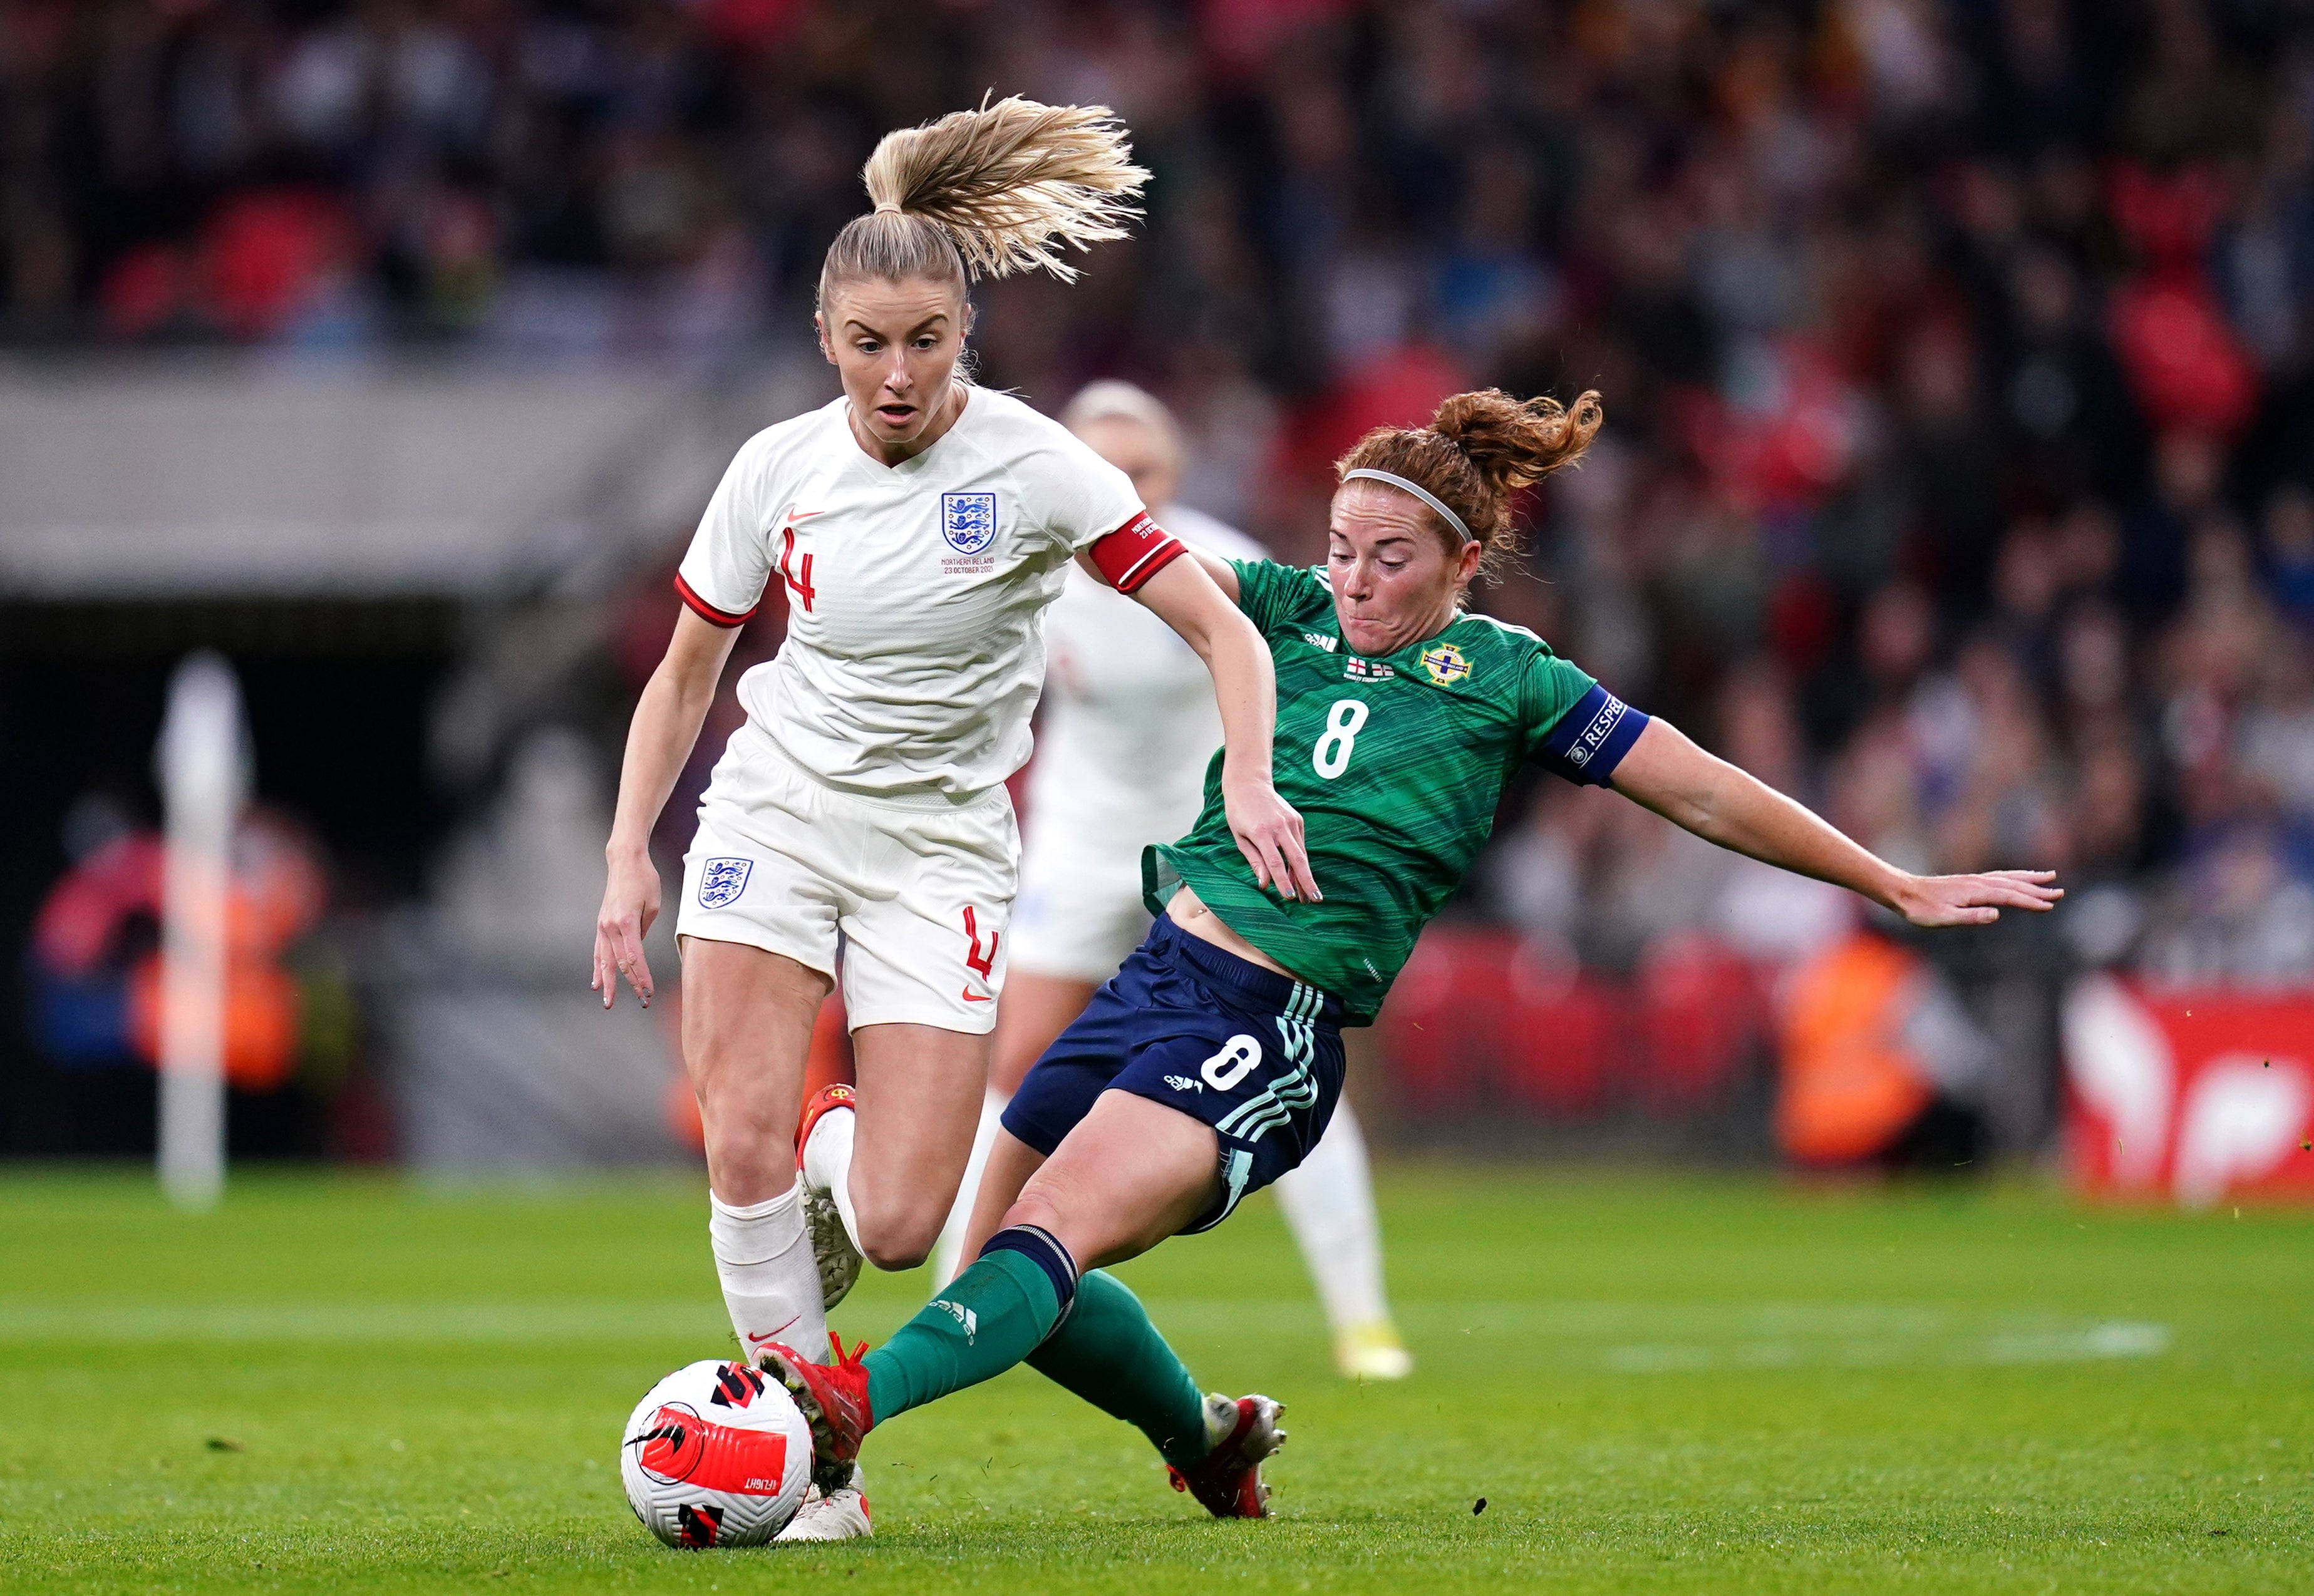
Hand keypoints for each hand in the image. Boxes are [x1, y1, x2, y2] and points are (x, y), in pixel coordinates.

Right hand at [593, 845, 662, 1007]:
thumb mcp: (654, 905)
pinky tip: (597, 984)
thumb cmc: (645, 880)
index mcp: (627, 922)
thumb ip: (645, 929)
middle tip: (641, 1002)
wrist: (625, 861)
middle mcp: (611, 927)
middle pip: (620, 963)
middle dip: (631, 984)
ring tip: (609, 1003)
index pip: (634, 958)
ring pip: (605, 961)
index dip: (642, 977)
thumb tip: (638, 948)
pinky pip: (597, 952)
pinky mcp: (601, 925)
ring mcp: (603, 926)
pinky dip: (597, 969)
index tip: (649, 992)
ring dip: (609, 983)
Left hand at [1222, 772, 1320, 902]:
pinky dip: (1300, 860)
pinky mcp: (1297, 819)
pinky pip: (1300, 844)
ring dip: (1305, 875)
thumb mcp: (1240, 837)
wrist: (1249, 784)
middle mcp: (1279, 826)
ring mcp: (1291, 821)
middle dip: (1307, 881)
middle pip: (1297, 858)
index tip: (1290, 897)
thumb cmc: (1238, 813)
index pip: (1275, 862)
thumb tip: (1264, 883)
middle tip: (1315, 900)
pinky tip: (1300, 875)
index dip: (1283, 881)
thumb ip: (1254, 860)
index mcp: (1261, 832)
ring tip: (1308, 895)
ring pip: (1302, 853)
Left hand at [1889, 869, 2060, 927]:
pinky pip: (1998, 877)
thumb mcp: (1944, 918)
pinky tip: (2017, 879)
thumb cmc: (1921, 909)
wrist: (1902, 892)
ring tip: (2049, 877)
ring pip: (2008, 878)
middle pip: (2013, 885)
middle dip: (2037, 889)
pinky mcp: (1969, 882)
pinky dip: (2013, 876)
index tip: (2049, 905)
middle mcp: (1977, 883)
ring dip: (2029, 878)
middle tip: (2060, 892)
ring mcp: (1974, 881)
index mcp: (1975, 892)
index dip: (2030, 901)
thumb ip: (1971, 917)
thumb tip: (1996, 914)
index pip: (2009, 897)